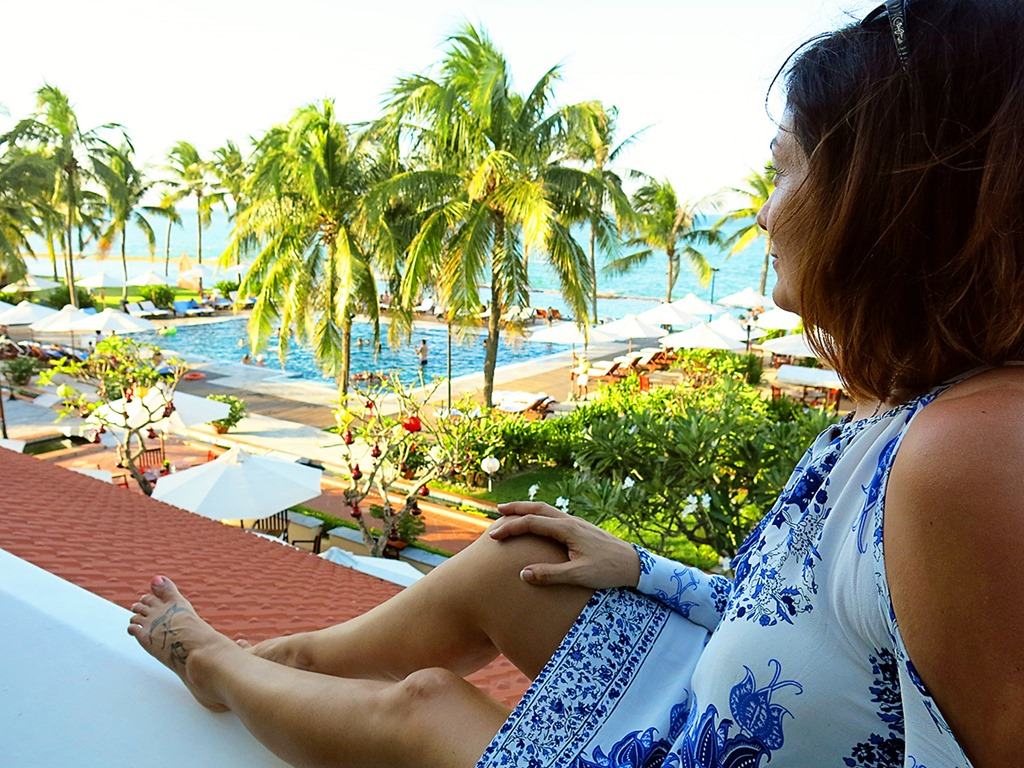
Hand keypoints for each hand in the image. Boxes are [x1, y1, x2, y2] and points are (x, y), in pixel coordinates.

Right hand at [489, 501, 641, 589]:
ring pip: (547, 510)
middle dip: (516, 509)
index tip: (493, 536)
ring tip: (514, 513)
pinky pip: (555, 516)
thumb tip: (523, 574)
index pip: (531, 523)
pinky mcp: (582, 529)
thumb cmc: (608, 570)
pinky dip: (541, 516)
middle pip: (538, 509)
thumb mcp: (578, 576)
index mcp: (567, 529)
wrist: (634, 564)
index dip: (510, 528)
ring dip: (529, 510)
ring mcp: (577, 523)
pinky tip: (540, 524)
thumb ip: (550, 575)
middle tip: (498, 511)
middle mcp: (570, 521)